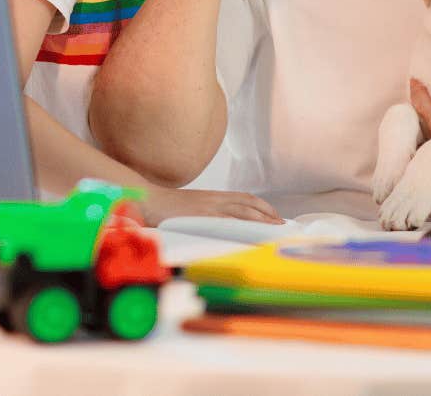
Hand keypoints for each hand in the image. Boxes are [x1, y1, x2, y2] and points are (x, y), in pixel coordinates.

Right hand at [140, 184, 283, 226]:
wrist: (149, 200)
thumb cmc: (167, 208)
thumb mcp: (193, 209)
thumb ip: (208, 215)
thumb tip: (222, 227)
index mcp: (214, 196)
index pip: (245, 198)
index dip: (262, 206)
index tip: (274, 215)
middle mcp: (215, 199)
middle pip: (249, 203)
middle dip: (268, 214)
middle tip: (281, 224)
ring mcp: (209, 207)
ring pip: (242, 211)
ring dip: (261, 219)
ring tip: (274, 228)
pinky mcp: (201, 216)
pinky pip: (226, 221)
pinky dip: (242, 226)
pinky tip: (252, 233)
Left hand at [410, 79, 430, 219]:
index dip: (421, 99)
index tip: (414, 81)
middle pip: (417, 137)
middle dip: (410, 117)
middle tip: (406, 97)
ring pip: (415, 159)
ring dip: (412, 140)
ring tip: (408, 120)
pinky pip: (422, 177)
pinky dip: (418, 162)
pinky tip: (417, 150)